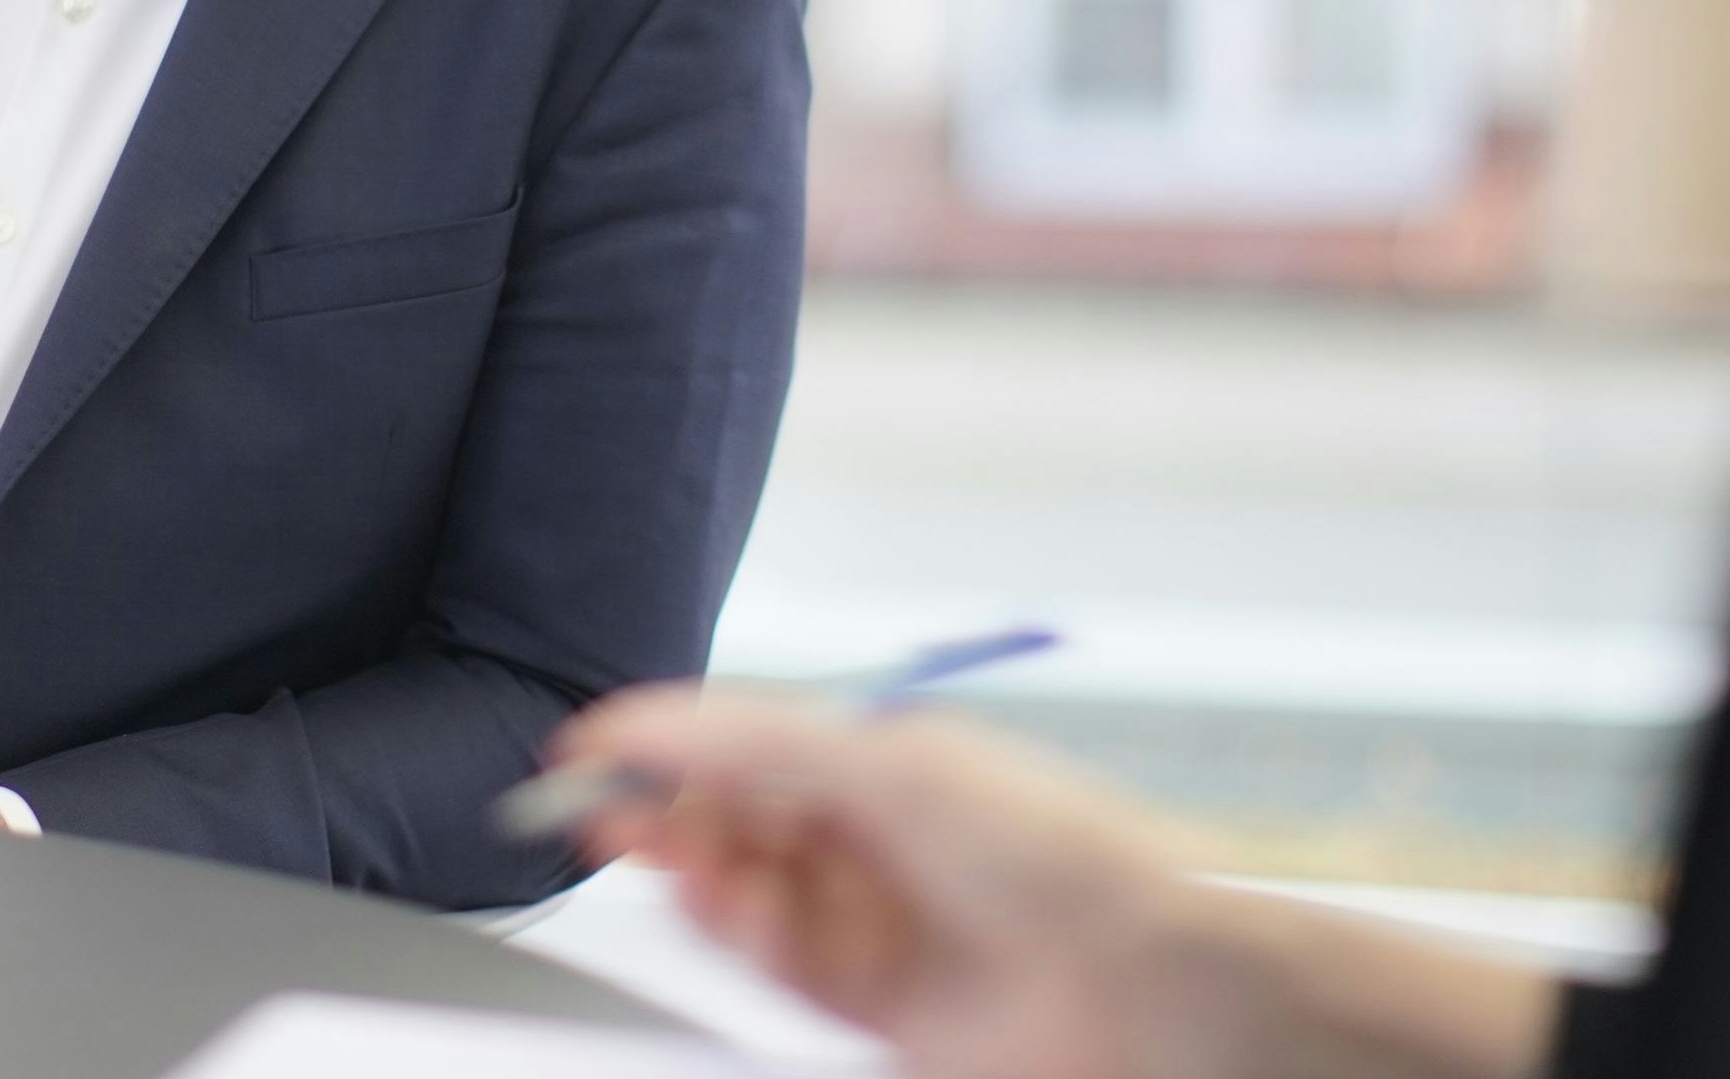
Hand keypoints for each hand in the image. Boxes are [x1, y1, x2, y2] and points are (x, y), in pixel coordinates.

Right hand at [548, 688, 1559, 1078]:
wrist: (1143, 982)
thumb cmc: (1051, 851)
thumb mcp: (888, 764)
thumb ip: (755, 742)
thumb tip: (645, 725)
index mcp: (887, 759)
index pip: (747, 740)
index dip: (664, 742)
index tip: (587, 747)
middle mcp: (877, 835)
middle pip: (735, 818)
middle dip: (664, 809)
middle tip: (599, 809)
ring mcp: (876, 920)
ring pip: (745, 892)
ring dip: (692, 871)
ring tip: (654, 854)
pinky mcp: (875, 1004)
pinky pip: (776, 962)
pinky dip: (734, 933)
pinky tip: (710, 905)